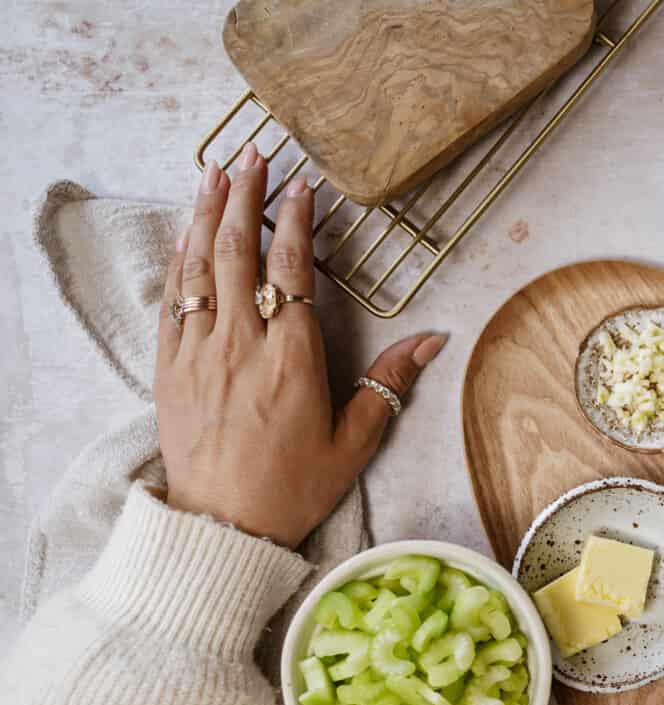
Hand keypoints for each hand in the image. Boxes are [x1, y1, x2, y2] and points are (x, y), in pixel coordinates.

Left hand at [156, 143, 445, 547]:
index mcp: (291, 361)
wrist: (221, 530)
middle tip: (253, 155)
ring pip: (199, 267)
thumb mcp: (354, 443)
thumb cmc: (292, 490)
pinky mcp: (170, 369)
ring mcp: (198, 354)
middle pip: (239, 253)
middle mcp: (240, 346)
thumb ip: (389, 385)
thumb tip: (433, 340)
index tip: (301, 185)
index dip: (295, 222)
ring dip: (207, 214)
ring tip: (215, 172)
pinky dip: (180, 259)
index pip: (291, 272)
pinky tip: (188, 233)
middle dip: (245, 196)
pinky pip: (172, 300)